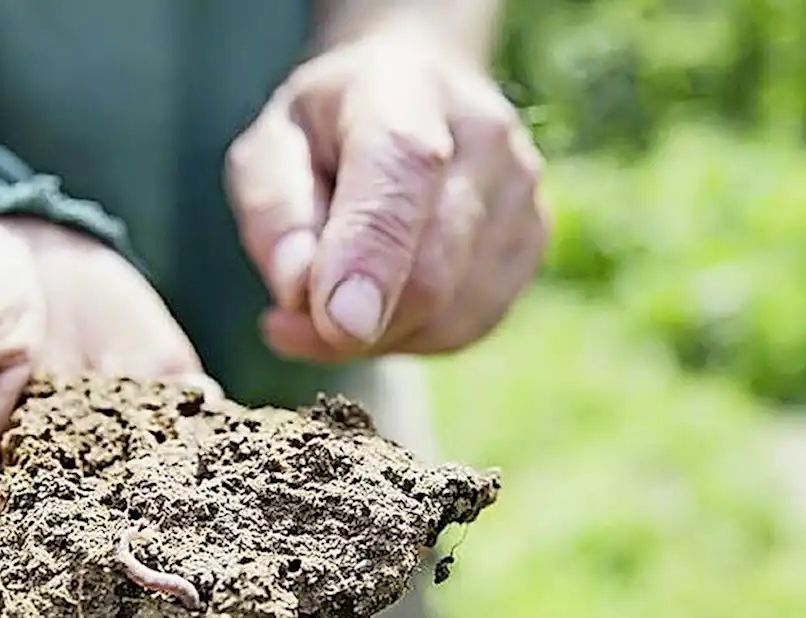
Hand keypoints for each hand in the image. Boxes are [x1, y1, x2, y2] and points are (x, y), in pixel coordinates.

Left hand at [226, 18, 546, 359]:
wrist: (417, 93)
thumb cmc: (328, 130)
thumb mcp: (270, 147)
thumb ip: (276, 214)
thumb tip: (301, 293)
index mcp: (403, 92)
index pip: (400, 171)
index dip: (370, 254)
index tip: (338, 324)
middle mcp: (484, 136)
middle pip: (431, 270)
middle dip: (353, 324)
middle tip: (286, 325)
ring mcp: (522, 191)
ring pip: (447, 316)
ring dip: (376, 334)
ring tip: (331, 299)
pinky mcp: (534, 241)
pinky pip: (464, 327)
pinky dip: (409, 336)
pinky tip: (379, 304)